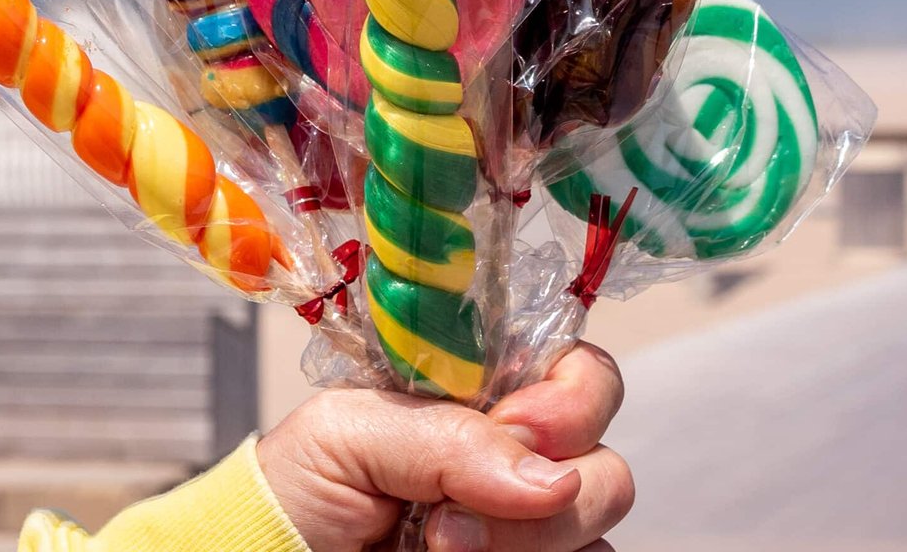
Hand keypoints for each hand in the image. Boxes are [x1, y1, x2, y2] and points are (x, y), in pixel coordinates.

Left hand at [256, 342, 632, 551]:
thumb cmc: (303, 486)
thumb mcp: (351, 431)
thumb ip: (448, 434)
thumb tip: (554, 478)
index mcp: (486, 393)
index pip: (580, 372)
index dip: (570, 398)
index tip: (522, 426)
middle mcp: (522, 457)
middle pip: (604, 458)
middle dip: (542, 486)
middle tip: (449, 514)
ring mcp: (529, 528)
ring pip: (595, 529)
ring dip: (522, 543)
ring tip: (434, 546)